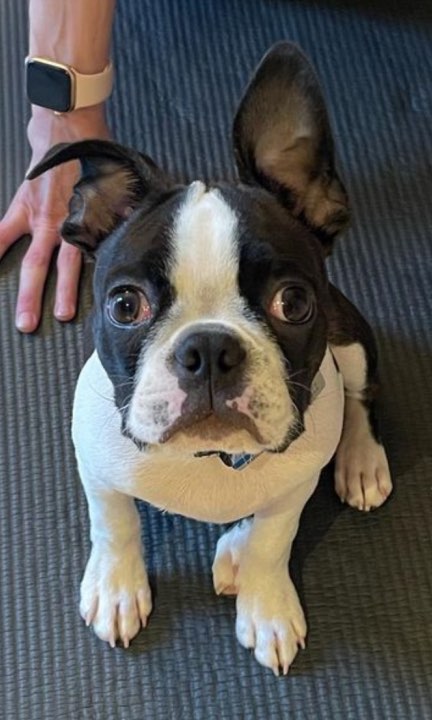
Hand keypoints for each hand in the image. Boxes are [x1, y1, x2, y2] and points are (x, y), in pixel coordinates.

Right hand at [0, 106, 109, 331]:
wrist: (70, 127)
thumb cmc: (96, 157)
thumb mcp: (120, 187)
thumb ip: (125, 213)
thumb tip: (142, 228)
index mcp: (88, 225)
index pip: (88, 263)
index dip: (88, 288)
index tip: (88, 311)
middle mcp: (64, 228)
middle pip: (58, 272)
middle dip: (54, 301)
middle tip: (46, 326)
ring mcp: (40, 220)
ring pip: (34, 263)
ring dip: (30, 293)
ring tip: (25, 319)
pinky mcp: (22, 206)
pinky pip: (1, 232)